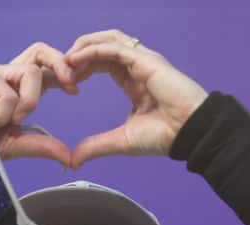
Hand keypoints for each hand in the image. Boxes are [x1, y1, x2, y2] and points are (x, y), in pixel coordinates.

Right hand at [0, 42, 79, 165]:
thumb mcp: (14, 145)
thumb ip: (41, 146)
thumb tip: (70, 157)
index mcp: (16, 88)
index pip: (44, 68)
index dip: (63, 72)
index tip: (76, 90)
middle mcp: (6, 76)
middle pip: (40, 52)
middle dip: (60, 65)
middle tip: (70, 86)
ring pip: (30, 72)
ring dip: (28, 101)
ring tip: (10, 121)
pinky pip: (8, 91)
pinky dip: (4, 113)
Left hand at [64, 29, 208, 168]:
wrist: (189, 134)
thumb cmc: (165, 136)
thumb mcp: (121, 141)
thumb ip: (96, 146)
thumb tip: (73, 160)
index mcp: (133, 81)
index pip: (102, 63)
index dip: (82, 68)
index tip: (65, 82)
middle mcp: (137, 66)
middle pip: (102, 47)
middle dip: (78, 55)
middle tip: (60, 70)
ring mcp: (143, 60)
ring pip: (108, 40)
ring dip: (84, 46)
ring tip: (65, 60)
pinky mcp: (146, 60)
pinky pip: (114, 47)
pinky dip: (93, 50)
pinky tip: (76, 60)